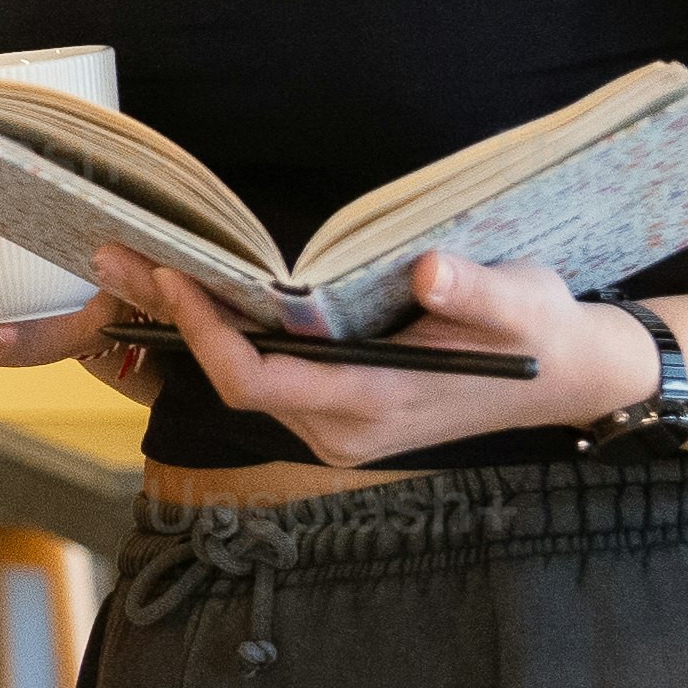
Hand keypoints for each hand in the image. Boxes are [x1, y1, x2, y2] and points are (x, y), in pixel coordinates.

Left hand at [104, 248, 655, 465]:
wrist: (571, 376)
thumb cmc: (543, 334)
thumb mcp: (524, 304)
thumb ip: (478, 290)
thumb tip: (430, 268)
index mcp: (376, 404)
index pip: (259, 382)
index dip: (207, 334)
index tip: (173, 277)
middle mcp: (343, 430)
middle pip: (233, 382)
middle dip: (174, 321)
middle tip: (116, 257)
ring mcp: (338, 427)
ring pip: (241, 382)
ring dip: (191, 327)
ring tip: (135, 267)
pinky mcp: (338, 412)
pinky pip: (263, 379)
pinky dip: (223, 336)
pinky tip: (194, 291)